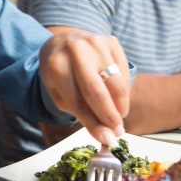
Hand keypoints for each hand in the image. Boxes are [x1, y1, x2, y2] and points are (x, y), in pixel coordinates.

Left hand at [38, 30, 130, 146]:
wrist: (63, 41)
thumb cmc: (60, 72)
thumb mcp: (60, 93)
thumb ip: (82, 114)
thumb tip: (107, 136)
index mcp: (56, 66)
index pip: (78, 102)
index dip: (94, 124)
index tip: (107, 140)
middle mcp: (76, 51)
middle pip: (99, 92)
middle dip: (111, 117)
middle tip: (117, 132)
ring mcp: (95, 43)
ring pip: (117, 83)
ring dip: (121, 105)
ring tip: (117, 116)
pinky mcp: (111, 41)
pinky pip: (124, 72)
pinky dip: (124, 90)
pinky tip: (117, 96)